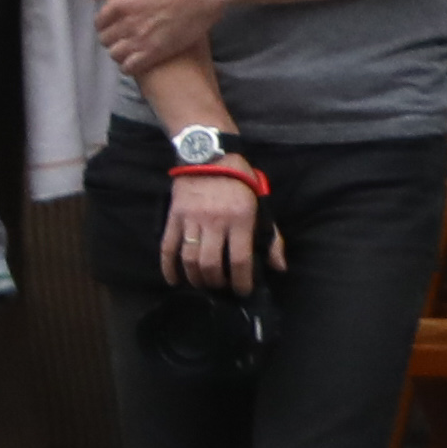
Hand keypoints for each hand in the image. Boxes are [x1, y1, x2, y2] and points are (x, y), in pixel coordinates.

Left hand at [92, 0, 220, 76]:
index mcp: (120, 4)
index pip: (99, 23)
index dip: (105, 24)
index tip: (114, 24)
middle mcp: (126, 23)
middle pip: (105, 39)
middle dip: (112, 38)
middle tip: (122, 36)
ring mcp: (140, 39)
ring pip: (115, 54)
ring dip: (119, 52)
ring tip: (129, 49)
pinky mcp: (156, 51)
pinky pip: (130, 67)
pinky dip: (129, 66)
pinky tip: (135, 62)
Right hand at [161, 169, 268, 295]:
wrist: (209, 156)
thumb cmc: (239, 182)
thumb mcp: (261, 206)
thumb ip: (271, 238)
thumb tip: (278, 267)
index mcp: (240, 219)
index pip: (240, 259)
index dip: (241, 280)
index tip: (243, 291)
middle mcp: (215, 221)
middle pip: (211, 264)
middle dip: (216, 282)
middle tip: (221, 287)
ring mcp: (191, 220)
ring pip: (189, 259)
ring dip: (195, 278)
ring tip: (202, 283)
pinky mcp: (174, 218)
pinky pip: (168, 247)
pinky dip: (168, 268)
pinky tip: (174, 280)